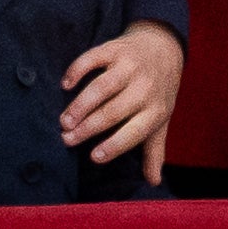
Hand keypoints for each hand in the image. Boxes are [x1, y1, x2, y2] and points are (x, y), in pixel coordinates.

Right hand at [59, 20, 183, 185]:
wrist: (163, 46)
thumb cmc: (158, 90)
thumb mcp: (161, 119)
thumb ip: (154, 150)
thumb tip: (154, 182)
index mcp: (156, 109)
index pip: (134, 132)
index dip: (114, 145)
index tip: (93, 157)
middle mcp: (144, 87)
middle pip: (112, 111)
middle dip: (88, 128)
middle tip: (67, 139)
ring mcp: (130, 66)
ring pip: (102, 87)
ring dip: (80, 104)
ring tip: (64, 121)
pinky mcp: (115, 49)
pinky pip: (94, 58)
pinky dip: (78, 70)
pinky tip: (65, 84)